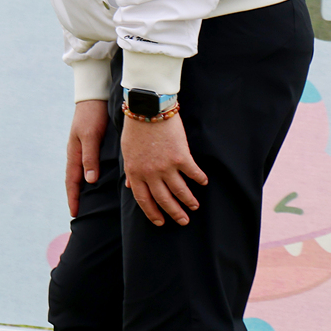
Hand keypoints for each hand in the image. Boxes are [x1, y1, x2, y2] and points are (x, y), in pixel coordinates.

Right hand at [65, 99, 106, 216]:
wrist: (93, 97)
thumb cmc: (92, 115)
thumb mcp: (90, 136)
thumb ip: (89, 158)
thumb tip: (89, 181)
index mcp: (74, 153)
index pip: (72, 181)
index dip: (73, 197)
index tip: (74, 214)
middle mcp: (76, 153)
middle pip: (74, 180)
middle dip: (74, 196)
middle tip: (77, 213)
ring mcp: (81, 149)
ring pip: (80, 173)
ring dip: (80, 188)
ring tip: (85, 202)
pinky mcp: (89, 144)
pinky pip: (86, 166)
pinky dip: (87, 177)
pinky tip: (94, 181)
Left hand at [120, 111, 207, 226]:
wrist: (148, 108)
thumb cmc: (135, 128)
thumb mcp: (127, 151)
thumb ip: (130, 170)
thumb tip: (129, 185)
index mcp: (134, 172)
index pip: (143, 200)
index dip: (152, 213)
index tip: (160, 222)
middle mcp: (150, 173)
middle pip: (163, 200)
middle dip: (174, 213)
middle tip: (183, 221)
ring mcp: (166, 166)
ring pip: (180, 191)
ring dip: (189, 201)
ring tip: (194, 206)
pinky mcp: (181, 157)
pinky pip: (193, 174)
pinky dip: (199, 179)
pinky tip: (203, 182)